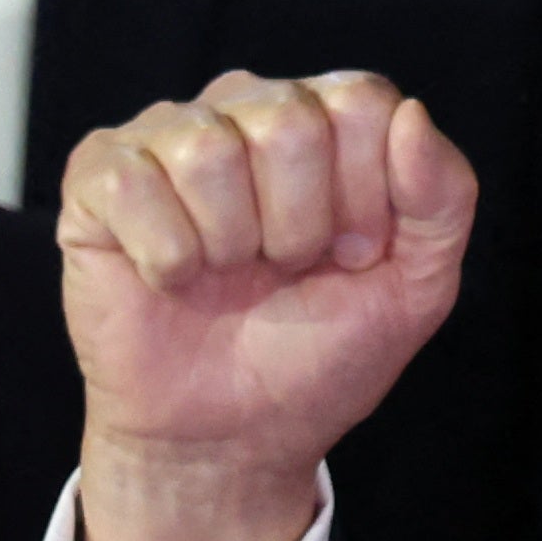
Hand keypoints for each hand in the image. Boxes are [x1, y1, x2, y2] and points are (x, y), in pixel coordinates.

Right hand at [61, 70, 476, 540]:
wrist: (230, 438)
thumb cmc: (316, 357)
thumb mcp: (415, 288)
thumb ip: (443, 197)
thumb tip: (411, 114)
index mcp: (327, 120)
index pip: (361, 102)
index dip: (365, 196)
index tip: (351, 257)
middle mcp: (246, 108)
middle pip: (289, 121)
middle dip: (299, 225)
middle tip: (283, 271)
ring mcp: (167, 137)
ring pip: (209, 151)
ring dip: (230, 245)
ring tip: (227, 276)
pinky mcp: (99, 179)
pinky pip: (134, 184)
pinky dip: (167, 258)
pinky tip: (174, 279)